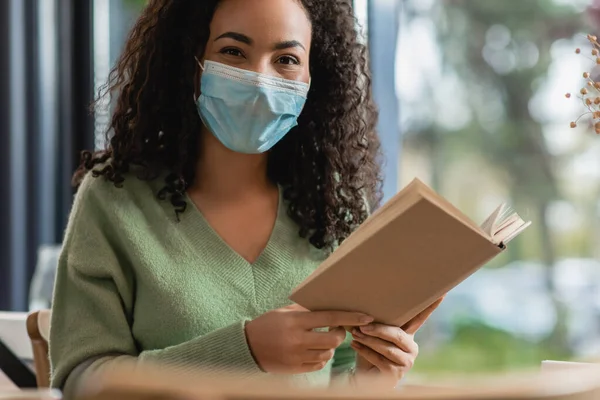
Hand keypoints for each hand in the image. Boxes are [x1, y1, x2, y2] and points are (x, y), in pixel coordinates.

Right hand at [245, 304, 373, 373]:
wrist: (247, 346)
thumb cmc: (268, 324)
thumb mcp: (284, 311)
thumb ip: (306, 310)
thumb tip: (330, 306)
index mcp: (296, 321)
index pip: (330, 318)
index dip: (350, 318)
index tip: (366, 317)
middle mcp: (297, 339)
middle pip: (333, 340)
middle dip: (341, 334)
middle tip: (338, 330)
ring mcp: (296, 356)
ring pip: (328, 354)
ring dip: (331, 347)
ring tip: (322, 340)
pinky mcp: (295, 368)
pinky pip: (319, 364)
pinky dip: (322, 357)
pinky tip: (315, 351)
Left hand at [350, 297, 444, 387]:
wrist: (364, 375)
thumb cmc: (370, 350)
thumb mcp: (375, 334)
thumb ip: (378, 321)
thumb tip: (366, 306)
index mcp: (409, 335)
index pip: (420, 319)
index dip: (431, 307)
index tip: (441, 293)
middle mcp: (412, 348)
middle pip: (398, 335)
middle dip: (378, 329)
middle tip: (362, 325)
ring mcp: (406, 363)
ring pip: (387, 348)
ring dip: (369, 340)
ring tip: (355, 333)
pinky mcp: (396, 374)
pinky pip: (380, 360)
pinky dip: (365, 351)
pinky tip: (355, 345)